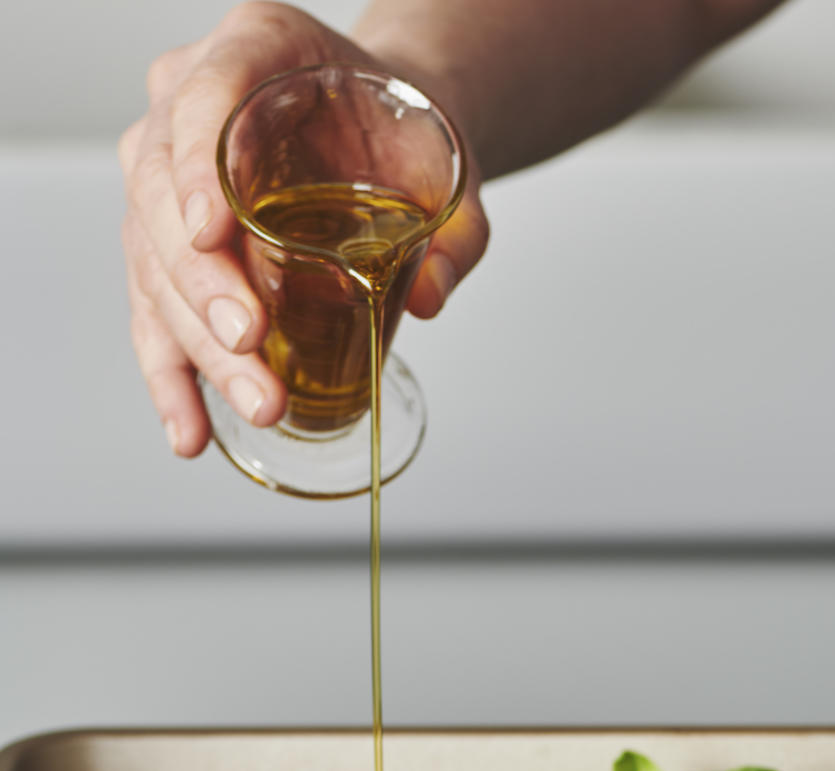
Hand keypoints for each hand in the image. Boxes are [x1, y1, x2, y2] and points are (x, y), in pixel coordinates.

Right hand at [119, 2, 488, 456]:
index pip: (206, 95)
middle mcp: (191, 101)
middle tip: (249, 342)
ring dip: (196, 344)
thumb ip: (455, 231)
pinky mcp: (167, 241)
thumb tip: (426, 295)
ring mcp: (168, 173)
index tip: (214, 233)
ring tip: (254, 403)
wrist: (391, 137)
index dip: (199, 166)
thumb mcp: (451, 172)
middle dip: (203, 282)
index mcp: (259, 49)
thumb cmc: (407, 136)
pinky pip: (153, 310)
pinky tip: (190, 429)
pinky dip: (172, 376)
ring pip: (151, 260)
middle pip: (161, 193)